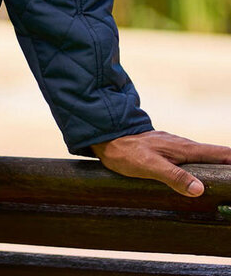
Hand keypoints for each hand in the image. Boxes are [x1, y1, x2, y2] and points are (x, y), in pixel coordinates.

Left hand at [91, 130, 230, 196]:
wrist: (108, 137)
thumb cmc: (127, 152)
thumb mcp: (150, 166)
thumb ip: (174, 177)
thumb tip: (199, 189)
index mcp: (184, 148)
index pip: (219, 153)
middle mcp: (183, 146)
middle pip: (215, 156)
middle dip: (229, 166)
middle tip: (230, 185)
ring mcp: (175, 148)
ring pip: (203, 158)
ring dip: (217, 167)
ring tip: (223, 182)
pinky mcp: (167, 152)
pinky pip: (191, 160)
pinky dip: (202, 167)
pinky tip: (200, 179)